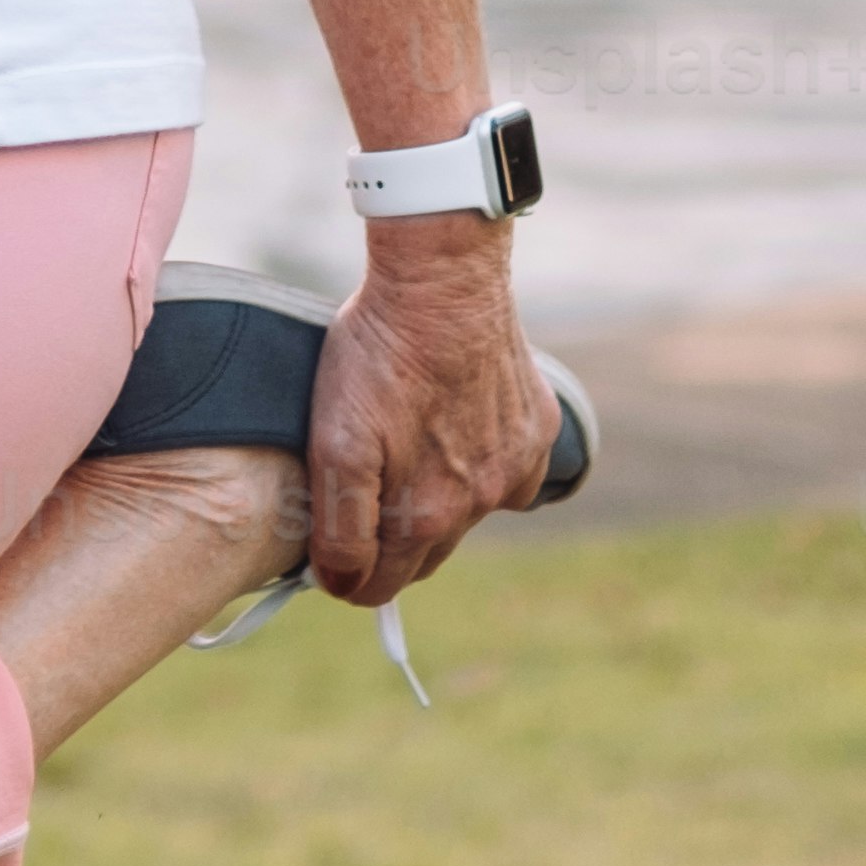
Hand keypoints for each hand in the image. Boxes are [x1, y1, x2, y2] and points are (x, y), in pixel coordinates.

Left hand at [300, 225, 561, 612]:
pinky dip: (482, 461)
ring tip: (406, 440)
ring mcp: (516, 467)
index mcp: (428, 516)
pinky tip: (455, 421)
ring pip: (468, 512)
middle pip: (425, 554)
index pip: (380, 586)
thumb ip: (339, 527)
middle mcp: (482, 504)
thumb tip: (341, 586)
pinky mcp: (538, 430)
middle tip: (361, 483)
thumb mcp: (335, 442)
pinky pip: (509, 471)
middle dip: (390, 538)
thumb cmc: (379, 355)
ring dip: (436, 496)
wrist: (443, 280)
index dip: (346, 572)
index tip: (326, 540)